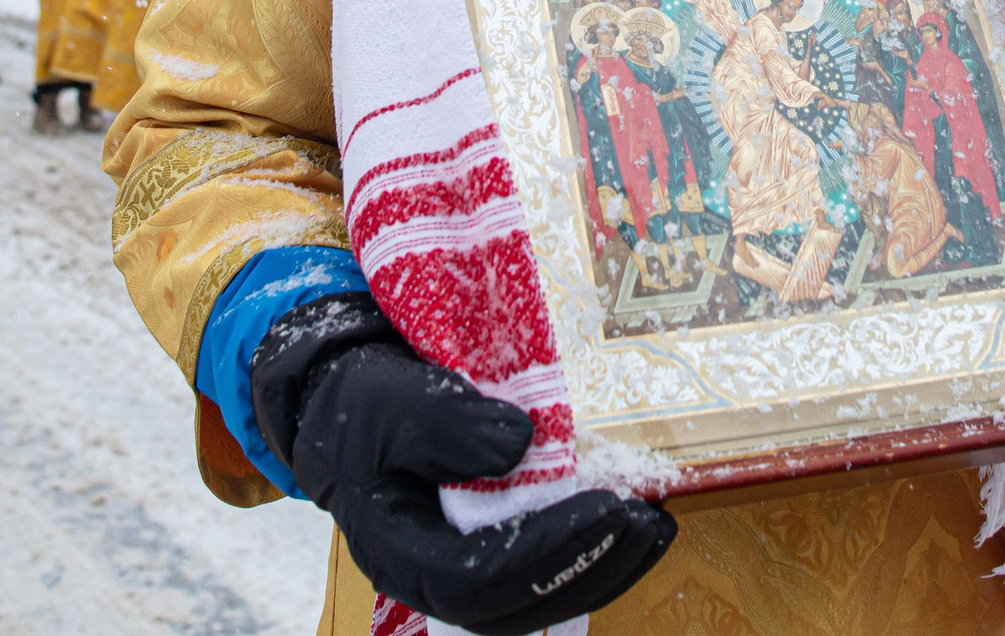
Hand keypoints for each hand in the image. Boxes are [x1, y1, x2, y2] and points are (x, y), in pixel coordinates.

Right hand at [253, 293, 673, 635]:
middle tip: (645, 522)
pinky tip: (633, 524)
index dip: (543, 554)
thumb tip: (519, 445)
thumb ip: (446, 423)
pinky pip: (541, 570)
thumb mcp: (392, 399)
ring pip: (535, 599)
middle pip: (514, 605)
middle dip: (588, 567)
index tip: (603, 509)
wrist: (349, 404)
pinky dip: (590, 552)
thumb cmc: (365, 404)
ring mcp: (460, 570)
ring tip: (654, 527)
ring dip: (602, 568)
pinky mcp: (488, 550)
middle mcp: (430, 578)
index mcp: (397, 552)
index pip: (474, 580)